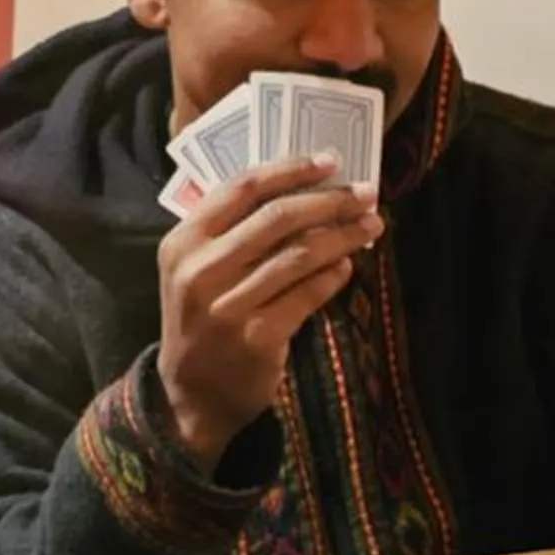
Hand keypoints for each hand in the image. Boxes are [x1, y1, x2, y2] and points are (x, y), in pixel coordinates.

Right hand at [157, 157, 382, 471]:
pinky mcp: (257, 336)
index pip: (242, 188)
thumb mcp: (197, 269)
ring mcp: (228, 305)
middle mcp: (201, 270)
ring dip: (342, 236)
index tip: (330, 161)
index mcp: (184, 241)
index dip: (289, 169)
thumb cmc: (203, 319)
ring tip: (370, 225)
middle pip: (277, 217)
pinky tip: (348, 265)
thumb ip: (233, 231)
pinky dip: (333, 275)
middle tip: (365, 193)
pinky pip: (307, 294)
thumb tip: (307, 189)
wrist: (192, 393)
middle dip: (329, 200)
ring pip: (299, 255)